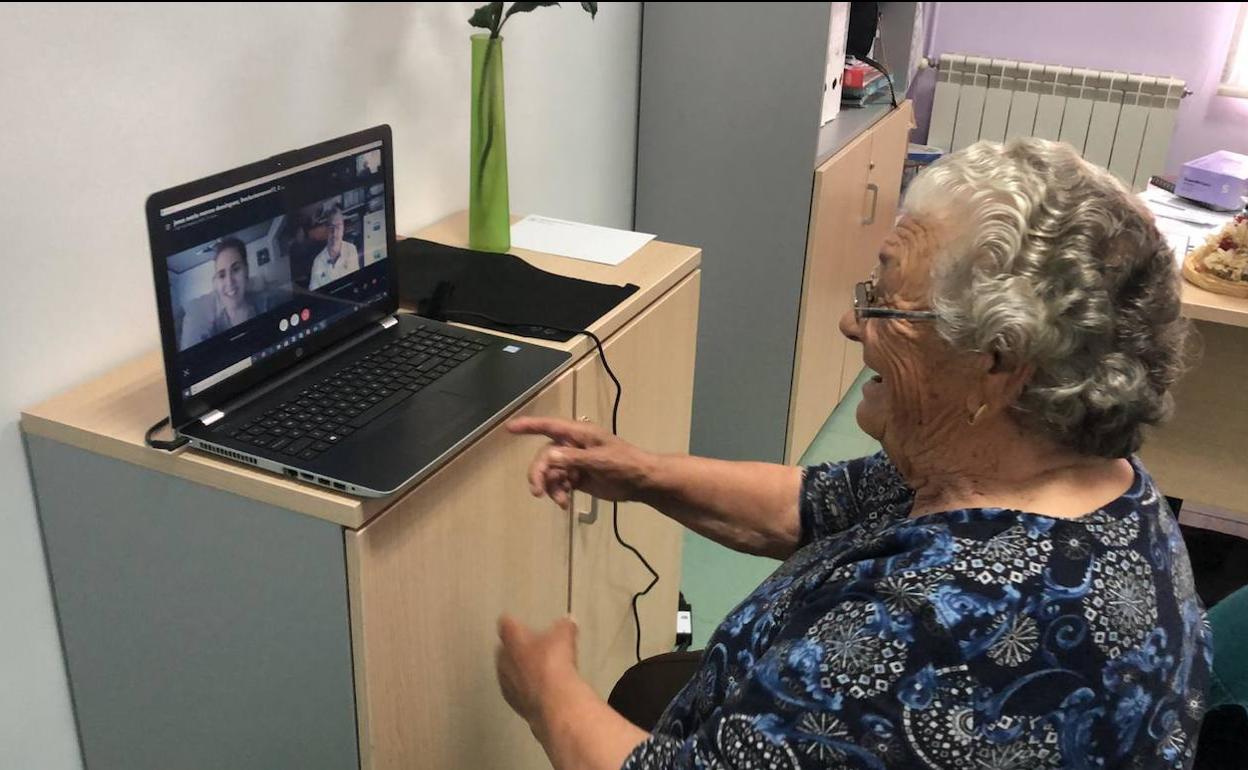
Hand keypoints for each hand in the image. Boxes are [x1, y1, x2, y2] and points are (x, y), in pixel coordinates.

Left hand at [496, 614, 580, 728]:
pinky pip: (518, 692)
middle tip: (534, 648)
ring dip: (521, 671)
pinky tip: (542, 690)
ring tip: (540, 671)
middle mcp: (503, 659)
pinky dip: (527, 690)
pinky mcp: (514, 703)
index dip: (513, 623)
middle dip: (517, 649)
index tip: (517, 623)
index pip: (506, 624)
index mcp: (512, 638)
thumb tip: (568, 623)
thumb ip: (564, 627)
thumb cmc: (554, 662)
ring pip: (509, 673)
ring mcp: (506, 683)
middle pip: (504, 650)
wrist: (553, 700)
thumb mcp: (565, 636)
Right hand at [507, 417, 655, 507]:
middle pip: (545, 457)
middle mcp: (573, 446)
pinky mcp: (577, 478)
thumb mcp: (599, 460)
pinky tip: (565, 503)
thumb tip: (549, 457)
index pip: (549, 427)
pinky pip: (559, 484)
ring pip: (550, 473)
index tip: (510, 428)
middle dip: (539, 473)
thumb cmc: (624, 464)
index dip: (529, 426)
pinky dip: (559, 493)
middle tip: (537, 492)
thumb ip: (573, 459)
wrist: (641, 482)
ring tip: (560, 500)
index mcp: (579, 434)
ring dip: (551, 487)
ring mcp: (575, 462)